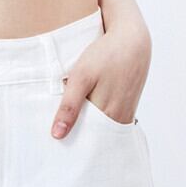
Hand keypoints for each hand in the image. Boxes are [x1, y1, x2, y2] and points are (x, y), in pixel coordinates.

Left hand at [51, 16, 151, 136]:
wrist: (132, 40)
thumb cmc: (105, 56)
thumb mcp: (81, 77)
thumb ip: (69, 106)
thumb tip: (58, 135)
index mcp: (106, 115)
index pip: (83, 141)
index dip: (68, 144)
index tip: (53, 146)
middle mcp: (118, 118)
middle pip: (94, 138)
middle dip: (77, 139)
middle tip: (57, 137)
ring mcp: (125, 113)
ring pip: (102, 130)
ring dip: (87, 129)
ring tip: (69, 124)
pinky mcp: (128, 107)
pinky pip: (110, 121)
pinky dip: (98, 121)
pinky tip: (86, 112)